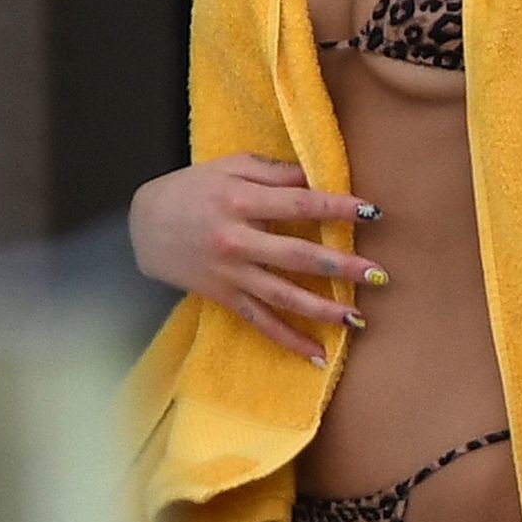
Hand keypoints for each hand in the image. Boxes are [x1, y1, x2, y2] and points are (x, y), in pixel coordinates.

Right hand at [128, 153, 386, 361]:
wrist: (142, 225)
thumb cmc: (192, 188)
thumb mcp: (229, 166)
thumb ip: (273, 173)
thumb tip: (317, 178)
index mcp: (239, 201)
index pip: (298, 203)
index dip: (337, 207)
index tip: (373, 211)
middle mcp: (236, 241)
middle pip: (296, 256)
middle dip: (341, 266)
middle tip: (379, 274)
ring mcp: (230, 274)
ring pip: (282, 296)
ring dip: (323, 309)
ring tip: (358, 318)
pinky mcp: (224, 297)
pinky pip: (261, 322)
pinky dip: (288, 340)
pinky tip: (318, 355)